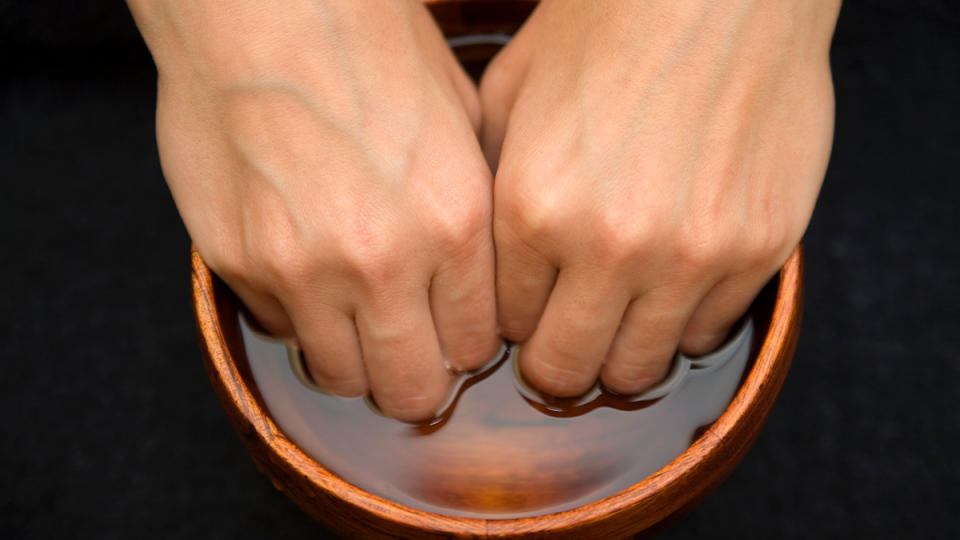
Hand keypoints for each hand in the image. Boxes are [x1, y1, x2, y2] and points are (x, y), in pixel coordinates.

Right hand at [128, 0, 499, 420]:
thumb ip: (474, 211)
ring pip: (342, 379)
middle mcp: (383, 263)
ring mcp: (303, 270)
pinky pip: (278, 330)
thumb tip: (478, 272)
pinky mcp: (239, 262)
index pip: (475, 347)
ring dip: (355, 360)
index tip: (451, 332)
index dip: (464, 346)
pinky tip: (304, 272)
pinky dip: (297, 318)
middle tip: (407, 353)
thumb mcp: (460, 120)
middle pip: (411, 388)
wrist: (263, 10)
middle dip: (416, 379)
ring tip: (354, 321)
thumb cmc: (367, 48)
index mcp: (453, 225)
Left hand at [480, 0, 838, 396]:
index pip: (505, 326)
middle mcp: (610, 244)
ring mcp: (692, 253)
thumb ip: (490, 186)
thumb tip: (485, 254)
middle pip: (566, 369)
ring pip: (638, 370)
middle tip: (567, 334)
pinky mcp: (759, 248)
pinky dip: (685, 322)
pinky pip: (710, 334)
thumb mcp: (513, 93)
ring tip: (622, 313)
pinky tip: (675, 284)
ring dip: (621, 352)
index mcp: (534, 207)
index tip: (529, 308)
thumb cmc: (607, 25)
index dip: (513, 321)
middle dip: (557, 360)